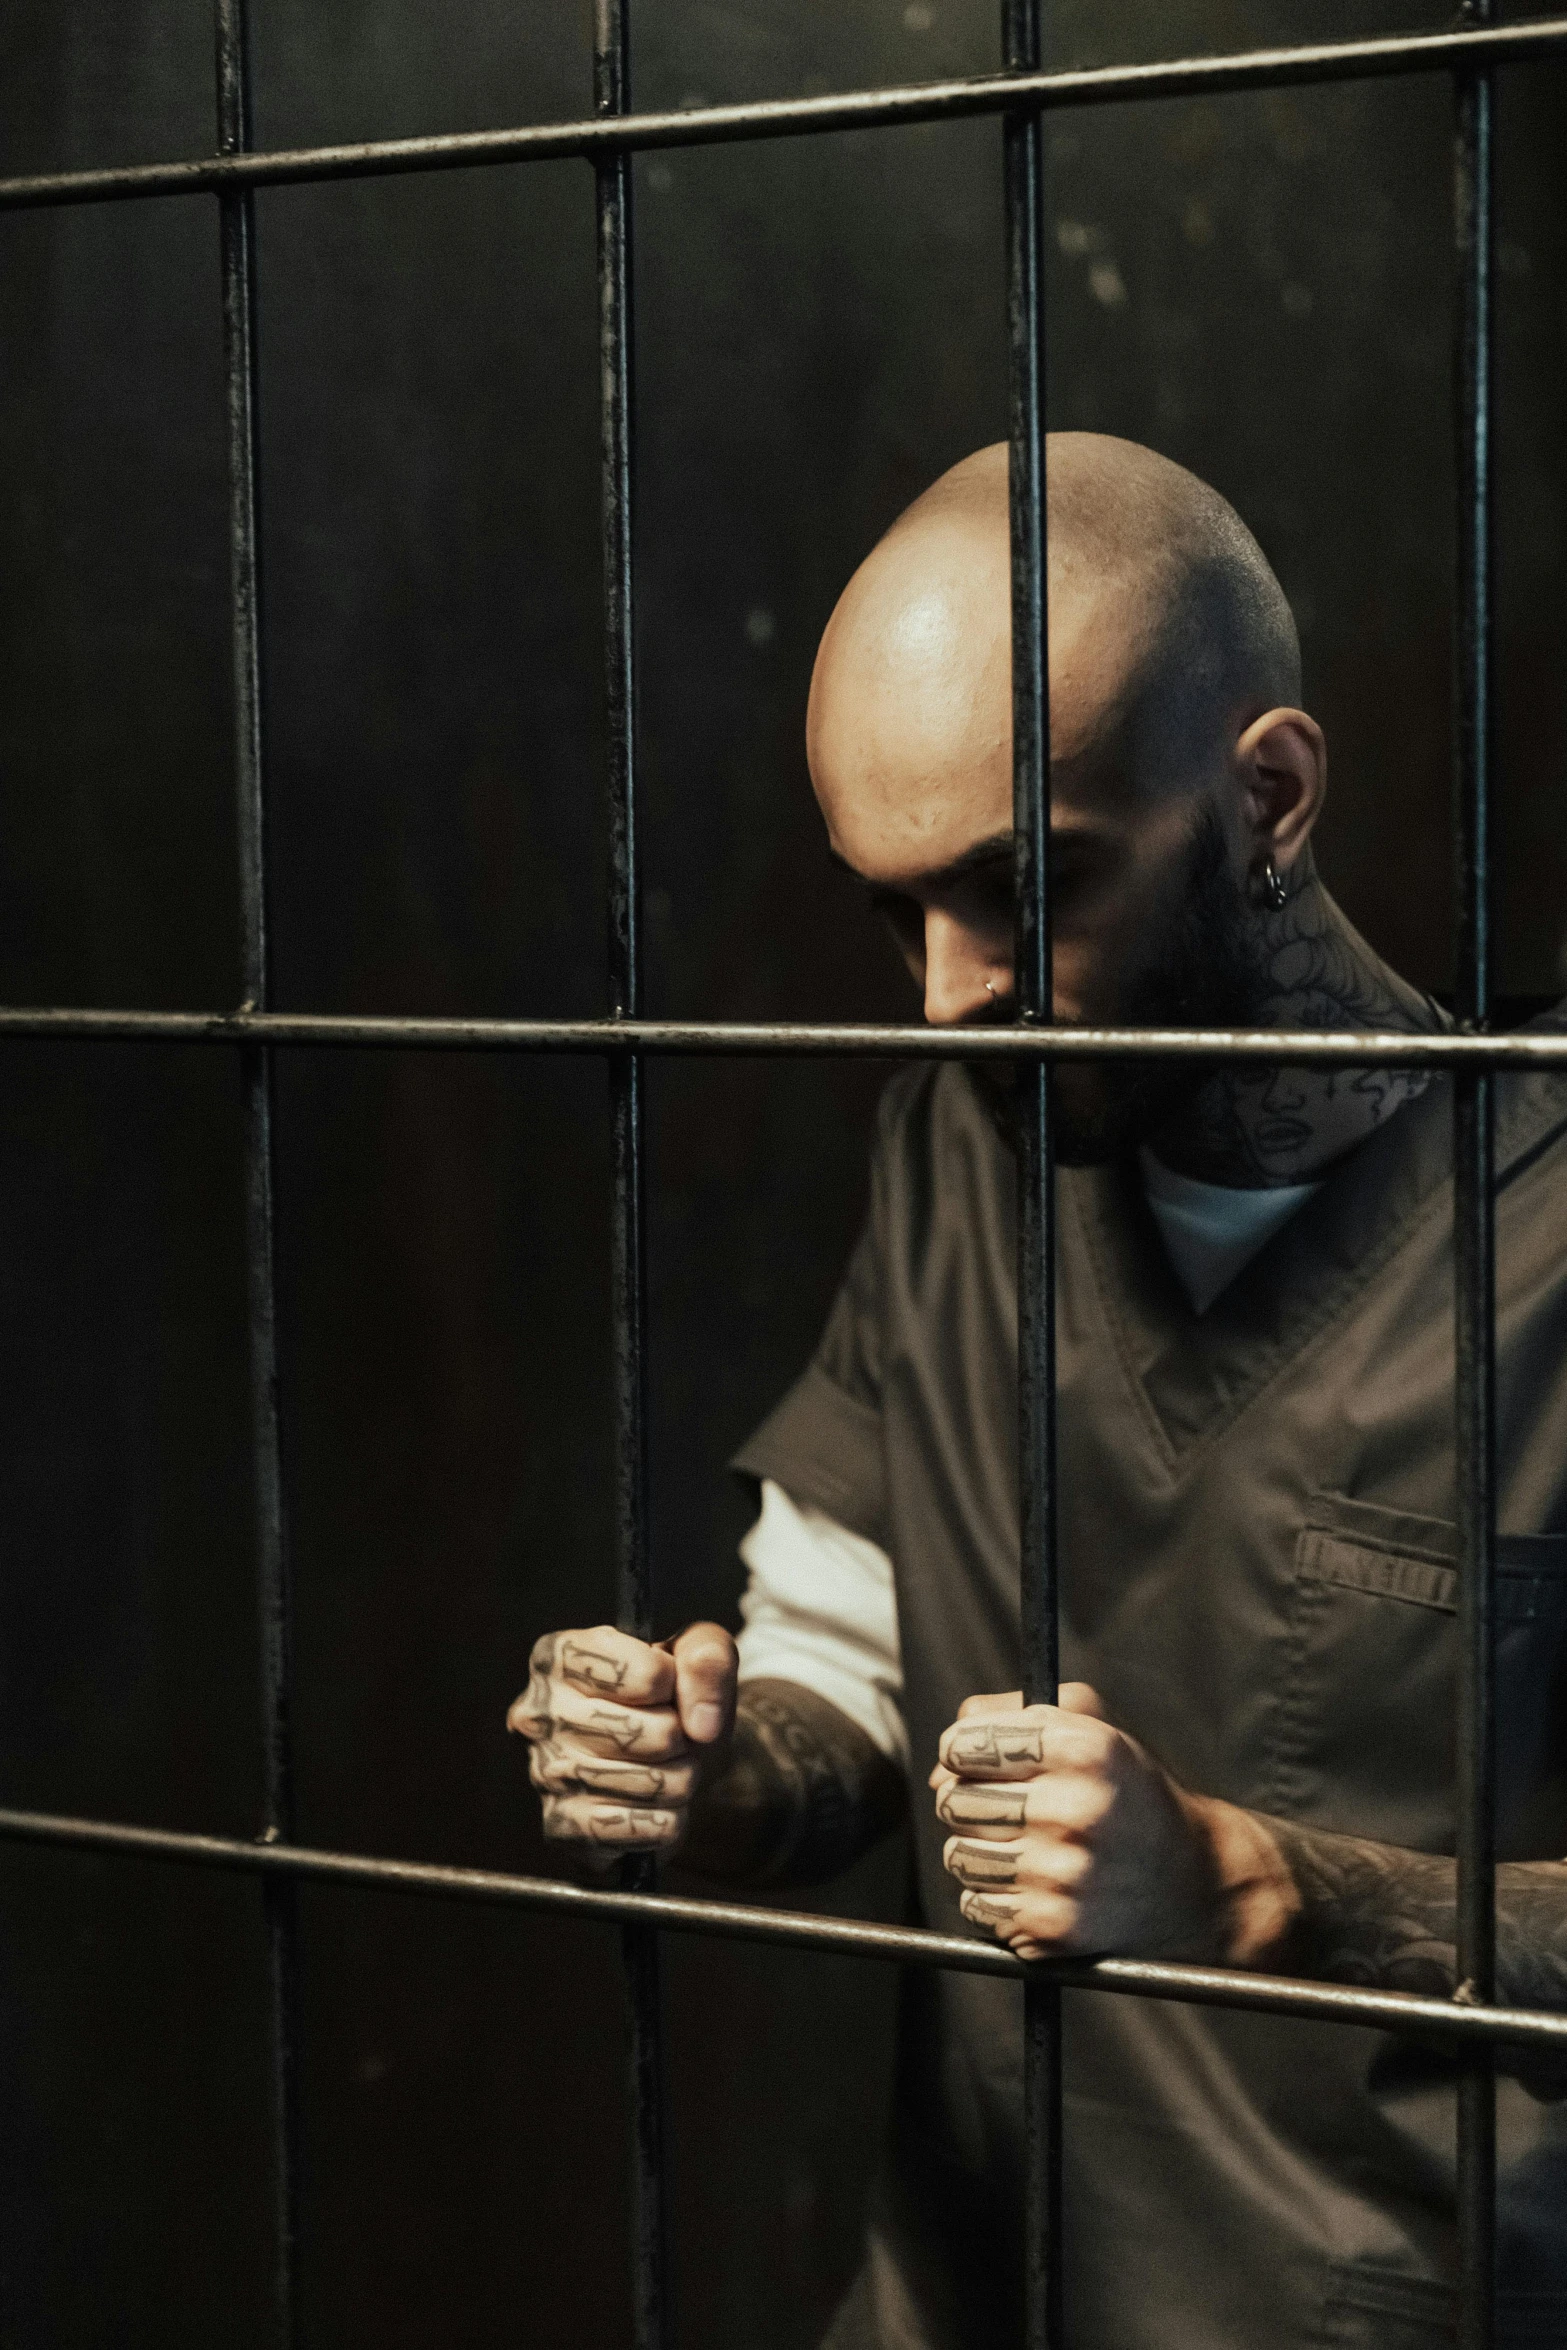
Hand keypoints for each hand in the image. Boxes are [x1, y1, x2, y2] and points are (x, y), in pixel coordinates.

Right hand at [508, 1622, 737, 1864]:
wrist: (664, 1754)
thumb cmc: (672, 1694)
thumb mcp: (698, 1651)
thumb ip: (707, 1658)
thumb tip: (703, 1724)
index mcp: (557, 1656)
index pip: (646, 1675)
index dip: (676, 1686)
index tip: (665, 1688)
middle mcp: (537, 1714)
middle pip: (647, 1733)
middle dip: (680, 1737)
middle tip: (670, 1732)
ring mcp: (545, 1774)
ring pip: (653, 1784)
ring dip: (681, 1777)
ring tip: (664, 1764)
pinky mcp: (563, 1828)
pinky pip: (648, 1828)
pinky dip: (670, 1818)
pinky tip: (651, 1802)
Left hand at [929, 1684, 1223, 1961]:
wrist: (1197, 1881)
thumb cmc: (1132, 1791)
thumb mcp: (1091, 1725)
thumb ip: (1009, 1713)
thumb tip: (942, 1760)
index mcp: (1083, 1749)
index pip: (966, 1744)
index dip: (961, 1751)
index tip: (975, 1759)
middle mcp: (1074, 1810)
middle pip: (953, 1801)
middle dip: (968, 1801)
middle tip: (1008, 1806)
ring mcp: (1064, 1874)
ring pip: (958, 1856)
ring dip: (977, 1851)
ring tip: (1024, 1846)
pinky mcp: (1055, 1927)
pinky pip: (976, 1906)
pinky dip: (991, 1897)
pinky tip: (1034, 1884)